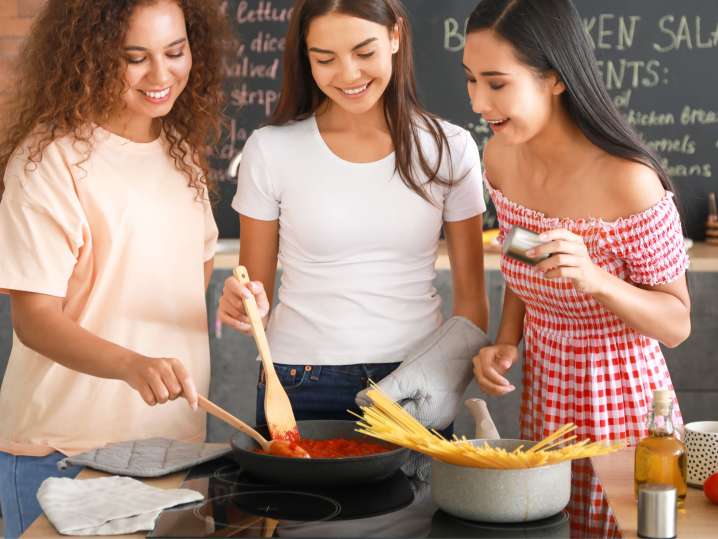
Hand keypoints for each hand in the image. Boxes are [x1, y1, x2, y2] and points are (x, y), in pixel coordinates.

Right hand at [124, 354, 197, 409]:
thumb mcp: (171, 371)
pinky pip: (150, 400)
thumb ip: (182, 383)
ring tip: (156, 390)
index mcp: (174, 363)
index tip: (194, 407)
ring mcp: (150, 373)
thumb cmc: (157, 372)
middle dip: (172, 395)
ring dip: (161, 399)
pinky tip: (148, 391)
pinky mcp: (140, 381)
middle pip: (175, 391)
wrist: (132, 365)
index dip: (192, 395)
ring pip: (163, 397)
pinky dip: (151, 401)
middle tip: (165, 389)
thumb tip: (195, 400)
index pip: (187, 380)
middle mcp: (163, 366)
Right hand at [217, 276, 269, 333]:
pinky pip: (228, 320)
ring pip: (231, 310)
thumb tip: (251, 285)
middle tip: (252, 311)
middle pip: (229, 297)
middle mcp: (226, 292)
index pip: (230, 282)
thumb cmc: (258, 303)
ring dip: (243, 316)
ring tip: (251, 319)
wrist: (257, 317)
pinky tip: (246, 324)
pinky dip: (239, 324)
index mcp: (235, 283)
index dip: (238, 289)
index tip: (248, 296)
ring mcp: (222, 304)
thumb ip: (258, 288)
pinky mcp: (221, 315)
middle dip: (243, 306)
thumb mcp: (261, 294)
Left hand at [355, 317, 490, 429]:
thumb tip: (360, 403)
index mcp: (430, 420)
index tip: (368, 399)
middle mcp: (437, 423)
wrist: (462, 342)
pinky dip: (409, 395)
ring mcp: (441, 414)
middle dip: (390, 403)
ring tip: (407, 381)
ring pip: (408, 411)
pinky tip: (412, 383)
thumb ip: (383, 392)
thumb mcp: (405, 375)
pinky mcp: (440, 405)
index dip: (379, 410)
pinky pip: (418, 405)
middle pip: (402, 419)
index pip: (395, 422)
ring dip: (398, 398)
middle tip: (394, 384)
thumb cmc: (437, 357)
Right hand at [472, 344, 517, 395]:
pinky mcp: (480, 377)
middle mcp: (477, 362)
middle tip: (510, 389)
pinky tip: (504, 390)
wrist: (502, 351)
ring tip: (509, 389)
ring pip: (482, 385)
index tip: (507, 383)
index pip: (486, 369)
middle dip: (496, 387)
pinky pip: (484, 388)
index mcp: (484, 354)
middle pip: (482, 379)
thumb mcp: (510, 351)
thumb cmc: (506, 351)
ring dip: (496, 391)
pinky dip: (494, 392)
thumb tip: (504, 365)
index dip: (496, 378)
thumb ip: (508, 358)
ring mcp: (477, 370)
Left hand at [528, 229, 607, 294]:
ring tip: (535, 269)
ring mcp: (581, 261)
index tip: (538, 237)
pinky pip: (563, 272)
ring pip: (559, 259)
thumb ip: (557, 248)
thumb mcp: (570, 252)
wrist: (593, 279)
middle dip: (541, 249)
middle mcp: (580, 248)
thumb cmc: (575, 263)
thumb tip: (533, 248)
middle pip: (559, 245)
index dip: (550, 234)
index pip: (563, 232)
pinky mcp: (580, 273)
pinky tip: (546, 275)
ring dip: (544, 264)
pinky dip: (551, 273)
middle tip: (529, 254)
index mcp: (576, 240)